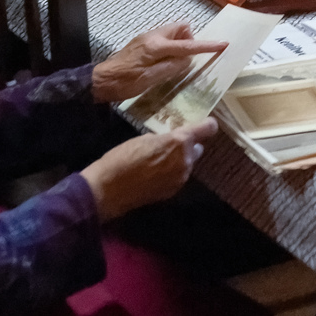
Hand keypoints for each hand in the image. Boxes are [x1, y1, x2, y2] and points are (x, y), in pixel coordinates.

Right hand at [81, 118, 218, 220]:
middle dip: (187, 146)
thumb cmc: (122, 157)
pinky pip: (178, 177)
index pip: (207, 129)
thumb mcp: (144, 139)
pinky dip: (171, 173)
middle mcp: (185, 161)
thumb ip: (164, 139)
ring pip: (187, 164)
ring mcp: (180, 179)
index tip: (207, 123)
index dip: (207, 125)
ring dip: (179, 161)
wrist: (108, 189)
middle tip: (170, 144)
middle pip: (197, 149)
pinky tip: (154, 173)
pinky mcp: (172, 192)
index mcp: (179, 142)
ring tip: (158, 160)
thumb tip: (170, 141)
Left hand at [91, 22, 229, 103]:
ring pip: (173, 32)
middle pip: (181, 27)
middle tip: (184, 59)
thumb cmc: (125, 83)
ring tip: (173, 64)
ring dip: (179, 44)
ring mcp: (146, 38)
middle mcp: (153, 36)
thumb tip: (187, 59)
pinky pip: (164, 38)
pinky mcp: (142, 42)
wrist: (101, 81)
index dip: (206, 46)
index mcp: (157, 46)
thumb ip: (172, 67)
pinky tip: (163, 63)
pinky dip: (170, 47)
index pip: (187, 45)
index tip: (222, 44)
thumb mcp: (151, 79)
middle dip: (189, 39)